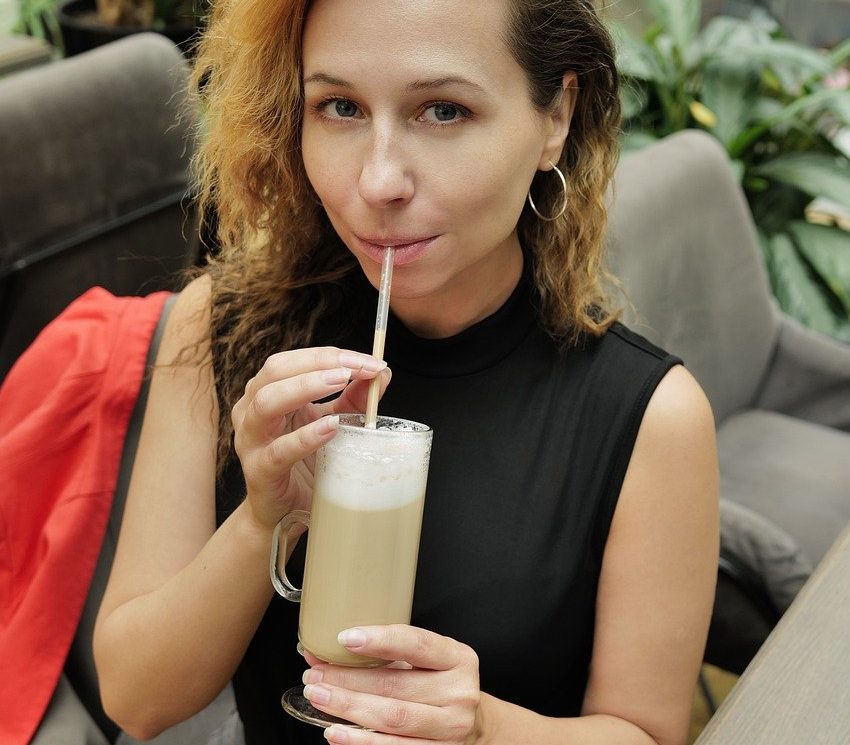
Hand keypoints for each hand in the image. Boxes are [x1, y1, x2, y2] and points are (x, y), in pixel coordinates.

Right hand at [231, 347, 389, 530]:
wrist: (286, 511)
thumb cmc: (305, 462)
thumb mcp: (333, 422)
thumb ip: (354, 399)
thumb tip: (382, 374)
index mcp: (268, 392)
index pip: (294, 361)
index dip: (330, 356)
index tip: (368, 361)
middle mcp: (252, 410)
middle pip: (276, 371)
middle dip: (318, 364)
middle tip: (354, 368)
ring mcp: (251, 440)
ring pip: (267, 402)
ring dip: (305, 387)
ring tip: (340, 382)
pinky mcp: (259, 471)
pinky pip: (279, 450)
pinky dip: (305, 437)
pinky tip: (330, 428)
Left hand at [301, 625, 482, 744]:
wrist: (470, 724)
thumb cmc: (439, 683)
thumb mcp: (425, 660)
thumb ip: (383, 653)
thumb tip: (322, 650)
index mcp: (458, 658)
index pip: (417, 644)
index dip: (380, 640)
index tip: (345, 638)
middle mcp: (459, 693)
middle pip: (397, 685)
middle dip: (349, 679)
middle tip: (316, 673)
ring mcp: (451, 728)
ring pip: (392, 718)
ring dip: (349, 707)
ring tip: (318, 697)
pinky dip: (360, 741)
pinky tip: (335, 731)